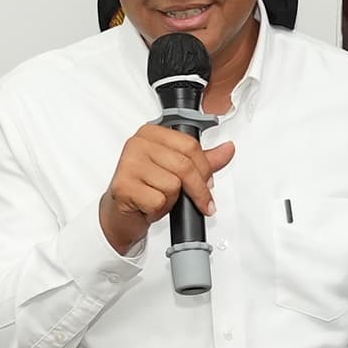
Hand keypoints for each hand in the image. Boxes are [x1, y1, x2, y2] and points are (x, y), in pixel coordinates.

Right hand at [97, 122, 237, 255]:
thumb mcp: (176, 170)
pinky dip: (159, 210)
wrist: (120, 213)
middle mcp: (138, 144)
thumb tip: (227, 149)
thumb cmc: (146, 189)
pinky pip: (158, 200)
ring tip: (161, 199)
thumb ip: (204, 159)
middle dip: (198, 189)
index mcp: (151, 133)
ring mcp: (129, 164)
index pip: (190, 145)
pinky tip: (150, 206)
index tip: (208, 183)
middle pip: (184, 165)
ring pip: (172, 185)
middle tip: (199, 201)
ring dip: (172, 200)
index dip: (205, 169)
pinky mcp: (124, 186)